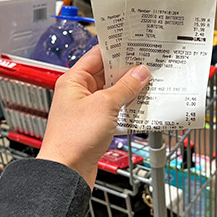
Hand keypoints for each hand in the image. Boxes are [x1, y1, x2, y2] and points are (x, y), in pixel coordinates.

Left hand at [37, 46, 149, 188]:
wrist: (67, 172)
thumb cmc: (73, 139)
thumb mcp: (105, 106)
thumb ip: (125, 88)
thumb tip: (139, 73)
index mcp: (73, 81)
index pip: (97, 55)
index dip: (116, 48)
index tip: (135, 44)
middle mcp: (78, 93)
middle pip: (106, 74)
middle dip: (127, 70)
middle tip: (148, 64)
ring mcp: (87, 109)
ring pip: (112, 93)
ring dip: (129, 90)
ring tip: (149, 84)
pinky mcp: (94, 125)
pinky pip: (114, 110)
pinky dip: (126, 108)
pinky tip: (141, 107)